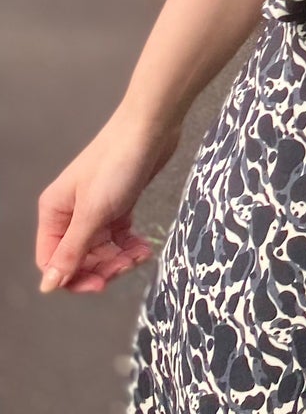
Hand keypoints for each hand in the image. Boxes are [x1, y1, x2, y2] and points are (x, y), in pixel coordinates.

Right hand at [35, 108, 180, 295]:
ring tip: (141, 254)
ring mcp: (95, 208)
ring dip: (120, 259)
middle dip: (103, 268)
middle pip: (79, 257)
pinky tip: (145, 247)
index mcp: (54, 212)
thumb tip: (48, 285)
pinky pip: (119, 237)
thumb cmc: (117, 162)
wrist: (150, 128)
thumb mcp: (93, 212)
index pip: (53, 260)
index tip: (100, 284)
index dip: (74, 277)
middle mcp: (70, 212)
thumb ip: (71, 251)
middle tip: (126, 265)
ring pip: (101, 250)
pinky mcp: (118, 204)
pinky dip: (131, 246)